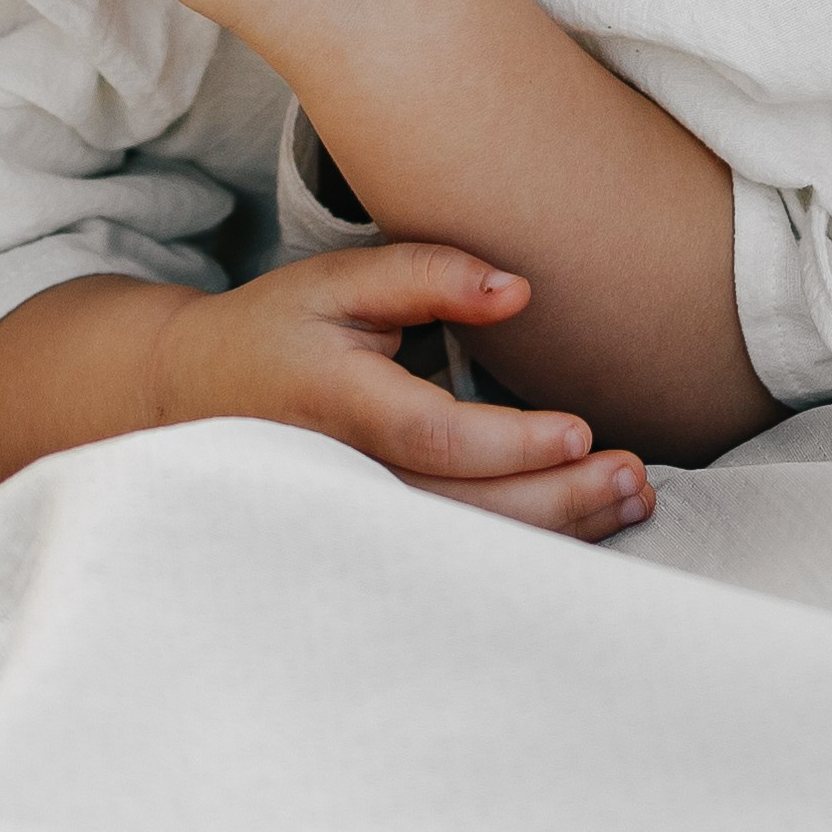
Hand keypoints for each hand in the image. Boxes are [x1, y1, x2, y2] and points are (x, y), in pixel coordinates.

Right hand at [154, 244, 654, 541]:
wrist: (196, 399)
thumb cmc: (280, 328)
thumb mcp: (338, 280)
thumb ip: (427, 274)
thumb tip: (521, 291)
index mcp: (333, 404)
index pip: (428, 434)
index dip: (507, 442)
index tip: (580, 429)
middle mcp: (344, 479)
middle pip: (461, 511)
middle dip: (557, 501)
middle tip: (634, 475)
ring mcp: (355, 525)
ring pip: (464, 548)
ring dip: (557, 532)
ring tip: (632, 499)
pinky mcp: (373, 545)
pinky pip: (456, 557)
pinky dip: (526, 546)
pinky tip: (585, 524)